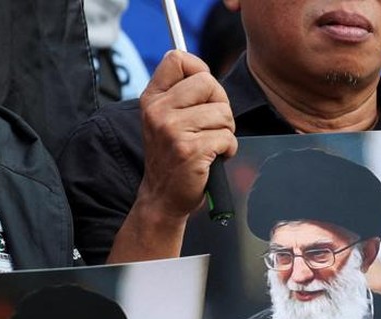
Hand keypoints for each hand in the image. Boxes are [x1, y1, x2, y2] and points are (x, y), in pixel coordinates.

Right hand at [136, 50, 237, 222]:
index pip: (177, 58)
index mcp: (152, 98)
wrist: (163, 197)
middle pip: (208, 83)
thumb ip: (181, 96)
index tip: (204, 91)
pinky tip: (213, 157)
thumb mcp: (164, 119)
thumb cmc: (172, 157)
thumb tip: (208, 76)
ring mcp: (172, 130)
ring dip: (226, 130)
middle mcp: (158, 111)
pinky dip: (228, 149)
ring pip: (223, 112)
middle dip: (220, 104)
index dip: (199, 69)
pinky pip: (227, 137)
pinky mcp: (190, 150)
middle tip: (212, 124)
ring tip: (210, 144)